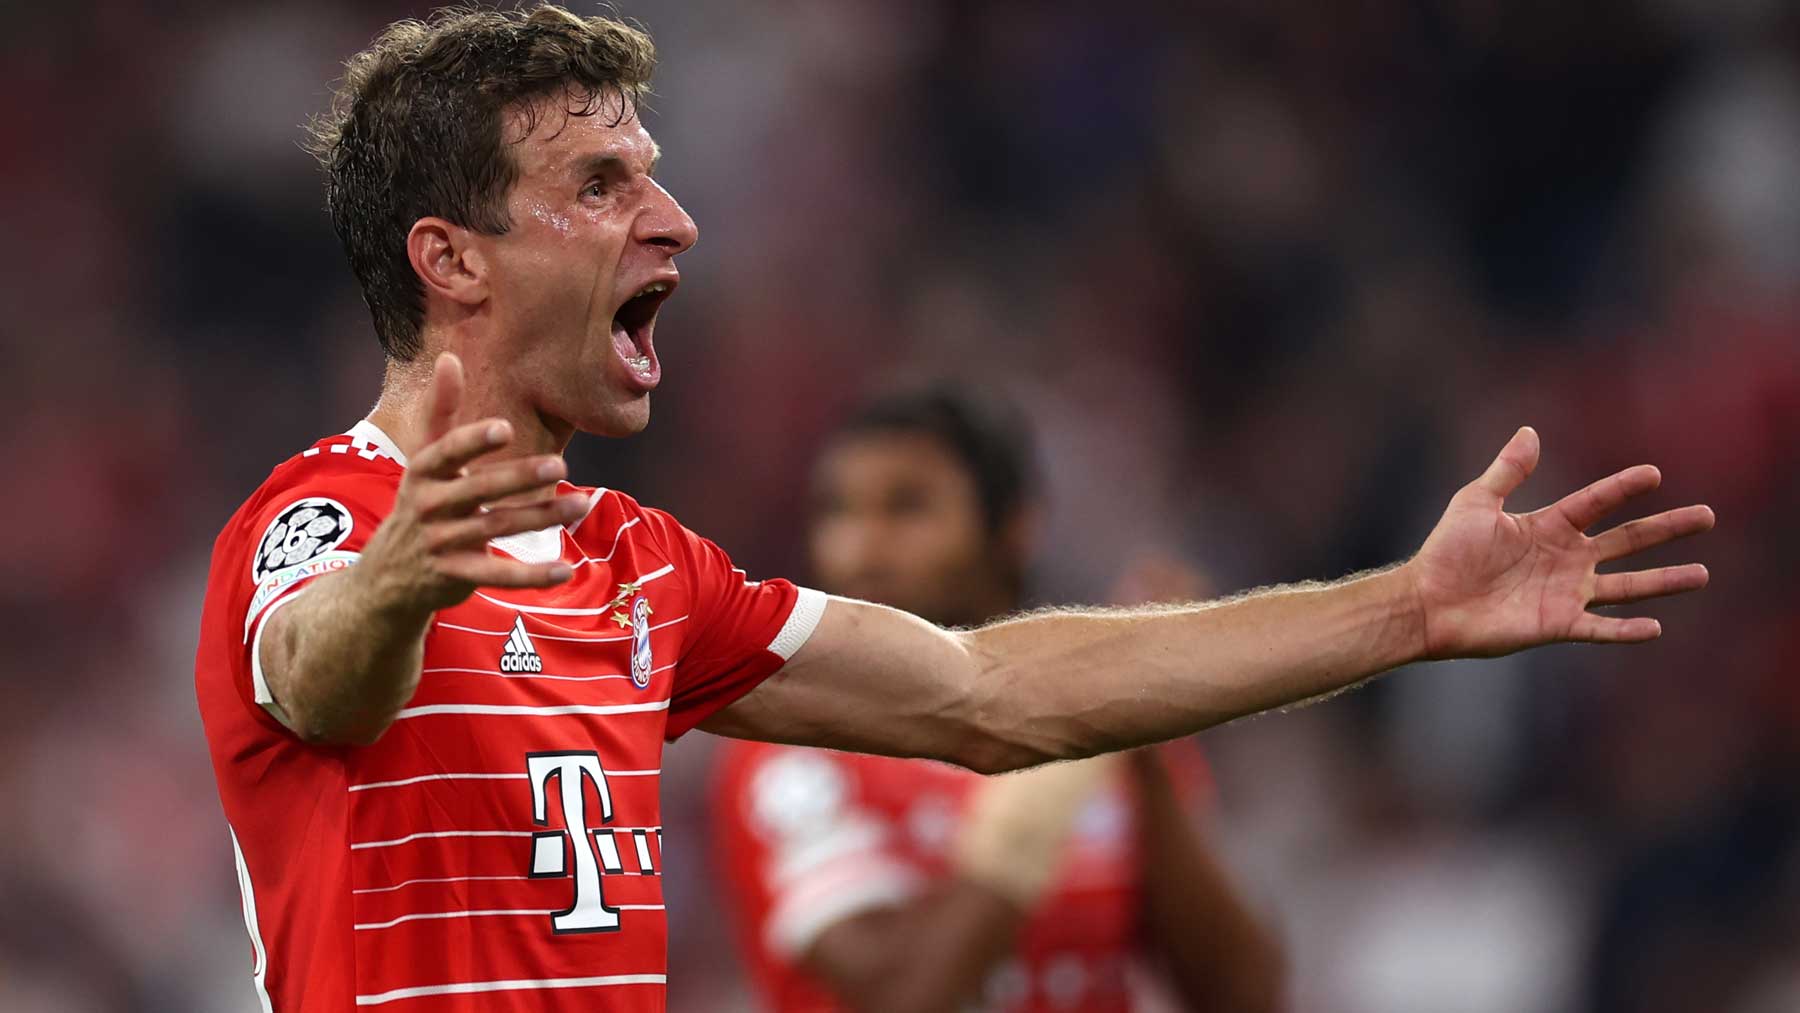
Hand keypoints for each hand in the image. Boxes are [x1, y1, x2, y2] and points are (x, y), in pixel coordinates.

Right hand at [357, 353, 585, 613]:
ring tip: (580, 504)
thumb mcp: (423, 460)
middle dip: (517, 478)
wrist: (386, 578)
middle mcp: (428, 508)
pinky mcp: (456, 576)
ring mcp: (440, 544)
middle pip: (477, 491)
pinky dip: (532, 575)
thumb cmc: (418, 506)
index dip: (473, 441)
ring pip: (496, 528)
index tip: (505, 428)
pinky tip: (565, 569)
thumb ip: (441, 412)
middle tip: (560, 465)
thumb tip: (449, 357)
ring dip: (541, 518)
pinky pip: (498, 574)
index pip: (445, 453)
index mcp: (421, 473)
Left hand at [1404, 427, 1713, 658]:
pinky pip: (1600, 628)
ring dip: (1664, 580)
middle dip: (1666, 528)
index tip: (1654, 474)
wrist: (1427, 603)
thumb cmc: (1446, 552)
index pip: (1596, 503)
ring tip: (1702, 573)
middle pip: (1627, 540)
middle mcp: (1564, 559)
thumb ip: (1507, 471)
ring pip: (1627, 585)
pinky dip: (1627, 630)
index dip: (1623, 487)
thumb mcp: (1476, 502)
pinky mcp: (1557, 625)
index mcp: (1547, 526)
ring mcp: (1565, 593)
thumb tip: (1530, 431)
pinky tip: (1656, 628)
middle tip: (1707, 516)